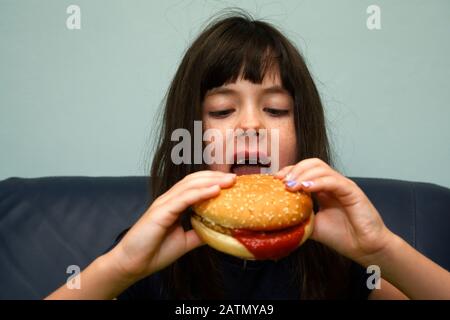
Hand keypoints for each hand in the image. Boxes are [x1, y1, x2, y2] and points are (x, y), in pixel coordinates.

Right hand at [108, 170, 235, 280]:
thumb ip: (199, 232)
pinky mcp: (161, 212)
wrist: (132, 264)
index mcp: (173, 204)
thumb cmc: (154, 252)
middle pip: (194, 180)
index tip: (231, 182)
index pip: (195, 185)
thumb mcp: (185, 241)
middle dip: (215, 177)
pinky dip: (201, 193)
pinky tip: (215, 190)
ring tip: (230, 180)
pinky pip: (184, 199)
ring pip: (190, 186)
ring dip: (212, 181)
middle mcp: (168, 200)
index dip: (213, 181)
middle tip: (235, 178)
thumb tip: (218, 230)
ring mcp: (164, 204)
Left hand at [275, 158, 394, 265]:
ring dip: (302, 174)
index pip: (304, 170)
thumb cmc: (342, 237)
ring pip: (321, 168)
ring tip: (290, 186)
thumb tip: (277, 217)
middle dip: (294, 169)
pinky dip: (317, 182)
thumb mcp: (313, 225)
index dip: (289, 171)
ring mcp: (342, 185)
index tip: (275, 181)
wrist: (365, 249)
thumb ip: (299, 217)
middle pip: (311, 163)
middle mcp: (332, 184)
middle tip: (281, 182)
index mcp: (323, 189)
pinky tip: (305, 188)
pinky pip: (333, 180)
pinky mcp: (352, 191)